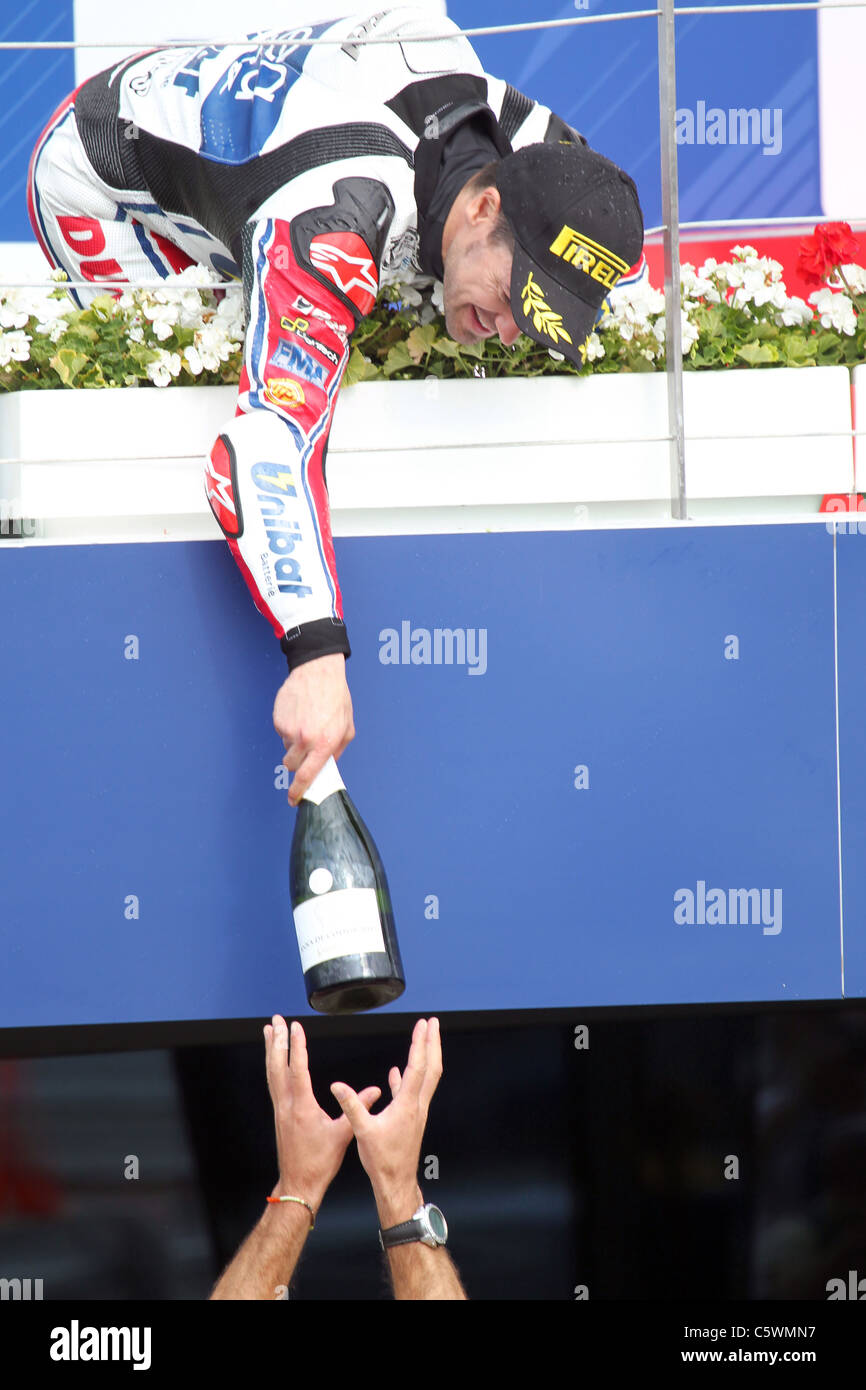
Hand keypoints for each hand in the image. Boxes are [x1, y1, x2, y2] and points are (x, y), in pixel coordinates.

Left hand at [265, 1016, 379, 1209]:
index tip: (296, 1026)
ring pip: (272, 1073)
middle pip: (277, 1066)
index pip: (297, 1069)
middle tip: (276, 1020)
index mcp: (302, 1108)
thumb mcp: (343, 1135)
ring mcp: (280, 1109)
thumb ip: (358, 1108)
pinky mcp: (279, 1114)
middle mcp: (286, 1105)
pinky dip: (273, 1066)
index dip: (296, 1046)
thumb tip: (376, 1092)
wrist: (298, 1184)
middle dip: (278, 1041)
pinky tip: (275, 1060)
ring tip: (270, 1031)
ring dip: (272, 1050)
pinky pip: (273, 1083)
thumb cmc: (319, 1163)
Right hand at [274, 654, 353, 805]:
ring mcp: (288, 730)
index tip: (293, 800)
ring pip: (286, 748)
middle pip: (291, 765)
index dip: (298, 791)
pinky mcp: (278, 719)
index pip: (307, 775)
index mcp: (324, 743)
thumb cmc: (336, 697)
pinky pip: (281, 732)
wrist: (317, 671)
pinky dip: (288, 728)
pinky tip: (299, 714)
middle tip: (306, 747)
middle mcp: (305, 739)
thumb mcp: (347, 727)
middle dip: (297, 762)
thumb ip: (337, 751)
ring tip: (306, 722)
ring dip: (293, 742)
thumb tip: (327, 767)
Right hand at [330, 1018, 441, 1221]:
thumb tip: (337, 1086)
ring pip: (425, 1078)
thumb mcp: (363, 1131)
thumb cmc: (383, 1161)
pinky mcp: (410, 1118)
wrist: (396, 1183)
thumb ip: (351, 1106)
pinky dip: (406, 1077)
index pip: (417, 1066)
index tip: (424, 1025)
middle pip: (431, 1067)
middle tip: (433, 1023)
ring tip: (422, 1040)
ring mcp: (416, 1111)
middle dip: (432, 1043)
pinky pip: (411, 1091)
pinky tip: (396, 1073)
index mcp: (407, 1105)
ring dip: (425, 1056)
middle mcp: (417, 1105)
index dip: (421, 1043)